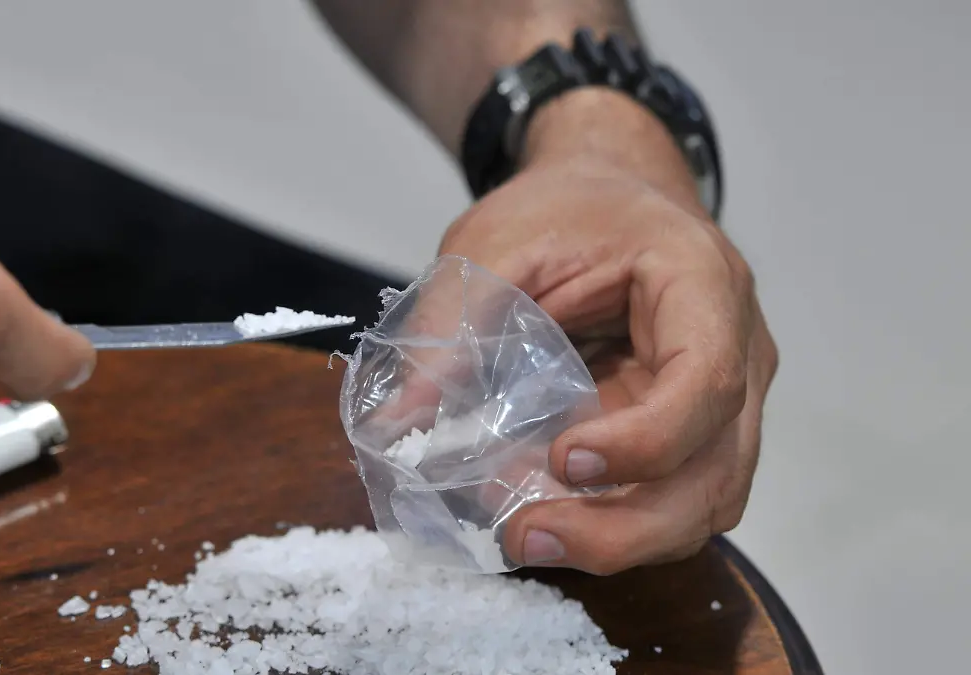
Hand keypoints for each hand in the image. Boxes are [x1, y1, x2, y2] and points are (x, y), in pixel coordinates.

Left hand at [440, 89, 777, 574]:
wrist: (608, 193)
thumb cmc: (566, 207)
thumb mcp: (495, 243)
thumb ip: (450, 323)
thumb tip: (398, 422)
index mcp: (701, 284)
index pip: (704, 381)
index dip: (643, 441)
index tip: (561, 459)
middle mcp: (736, 352)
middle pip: (715, 472)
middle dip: (626, 528)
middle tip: (527, 536)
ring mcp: (724, 401)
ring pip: (703, 503)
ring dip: (619, 540)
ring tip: (525, 537)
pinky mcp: (692, 433)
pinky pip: (673, 500)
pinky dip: (615, 523)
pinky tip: (546, 517)